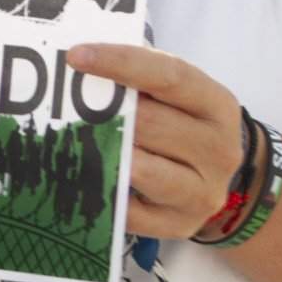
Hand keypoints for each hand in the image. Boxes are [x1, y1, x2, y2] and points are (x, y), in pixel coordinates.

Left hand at [65, 42, 245, 238]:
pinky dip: (101, 192)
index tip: (76, 56)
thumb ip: (141, 75)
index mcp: (218, 106)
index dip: (120, 62)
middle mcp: (219, 149)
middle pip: (149, 123)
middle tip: (62, 104)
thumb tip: (82, 57)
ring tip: (73, 138)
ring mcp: (202, 192)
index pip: (168, 76)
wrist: (212, 180)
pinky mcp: (178, 225)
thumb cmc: (180, 126)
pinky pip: (128, 210)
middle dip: (103, 112)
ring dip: (103, 152)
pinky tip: (80, 177)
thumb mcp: (175, 97)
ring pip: (140, 168)